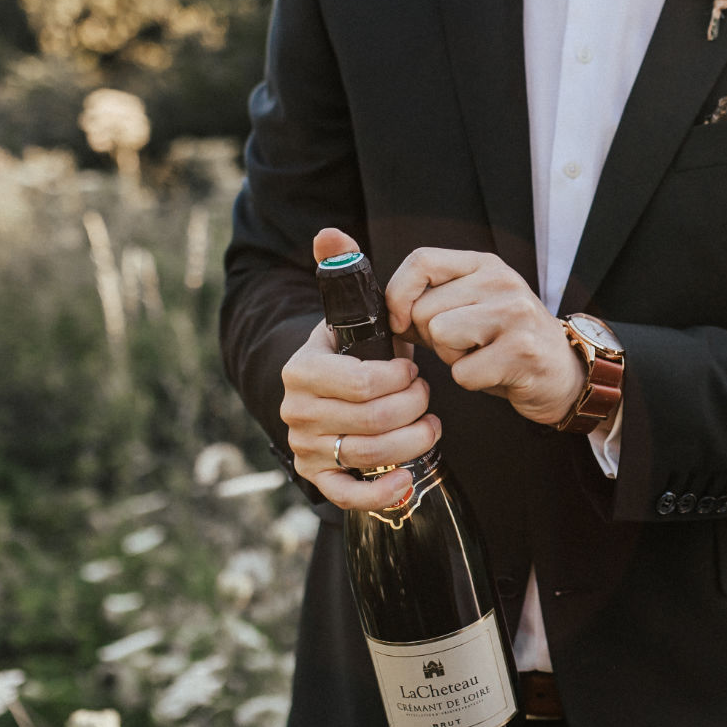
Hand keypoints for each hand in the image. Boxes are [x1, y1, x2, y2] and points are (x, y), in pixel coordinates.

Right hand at [278, 228, 439, 510]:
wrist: (328, 394)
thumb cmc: (351, 353)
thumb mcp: (349, 314)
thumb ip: (341, 270)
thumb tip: (330, 232)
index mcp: (302, 368)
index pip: (361, 381)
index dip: (399, 379)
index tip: (413, 367)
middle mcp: (296, 411)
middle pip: (372, 420)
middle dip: (412, 406)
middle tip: (426, 395)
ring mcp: (306, 447)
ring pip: (370, 455)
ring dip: (412, 441)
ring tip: (429, 425)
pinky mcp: (318, 478)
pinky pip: (350, 495)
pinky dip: (383, 492)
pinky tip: (408, 480)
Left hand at [385, 248, 584, 427]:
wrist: (564, 373)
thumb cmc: (508, 343)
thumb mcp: (473, 308)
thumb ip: (431, 303)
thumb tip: (386, 313)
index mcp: (484, 265)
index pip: (421, 260)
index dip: (397, 293)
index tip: (399, 321)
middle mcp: (501, 282)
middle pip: (424, 308)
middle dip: (432, 338)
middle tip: (465, 346)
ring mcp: (515, 314)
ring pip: (440, 335)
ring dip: (451, 359)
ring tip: (480, 357)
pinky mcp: (521, 352)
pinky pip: (462, 372)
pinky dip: (471, 381)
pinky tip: (496, 374)